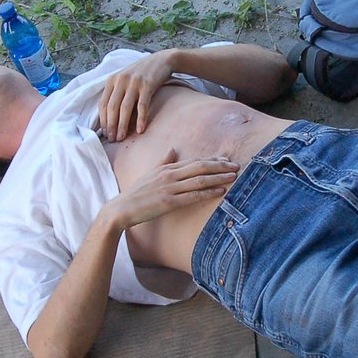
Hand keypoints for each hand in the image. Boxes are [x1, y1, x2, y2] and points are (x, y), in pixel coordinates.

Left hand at [98, 51, 176, 140]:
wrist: (162, 60)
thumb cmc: (142, 73)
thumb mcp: (125, 79)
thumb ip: (116, 92)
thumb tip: (110, 116)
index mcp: (112, 79)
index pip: (103, 103)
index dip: (103, 120)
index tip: (105, 133)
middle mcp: (121, 80)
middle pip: (112, 107)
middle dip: (111, 125)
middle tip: (112, 139)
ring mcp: (134, 82)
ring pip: (125, 108)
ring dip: (122, 125)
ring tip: (122, 138)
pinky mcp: (147, 85)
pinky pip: (142, 106)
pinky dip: (140, 119)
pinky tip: (140, 130)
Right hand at [106, 149, 237, 228]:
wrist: (121, 208)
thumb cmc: (137, 193)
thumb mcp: (150, 173)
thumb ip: (163, 161)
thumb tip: (173, 149)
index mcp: (166, 167)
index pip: (194, 161)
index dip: (212, 160)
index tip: (226, 160)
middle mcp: (169, 175)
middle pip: (200, 166)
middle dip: (220, 165)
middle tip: (236, 165)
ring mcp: (169, 188)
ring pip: (199, 180)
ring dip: (218, 177)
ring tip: (233, 177)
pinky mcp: (168, 202)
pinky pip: (192, 196)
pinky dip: (208, 192)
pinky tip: (220, 191)